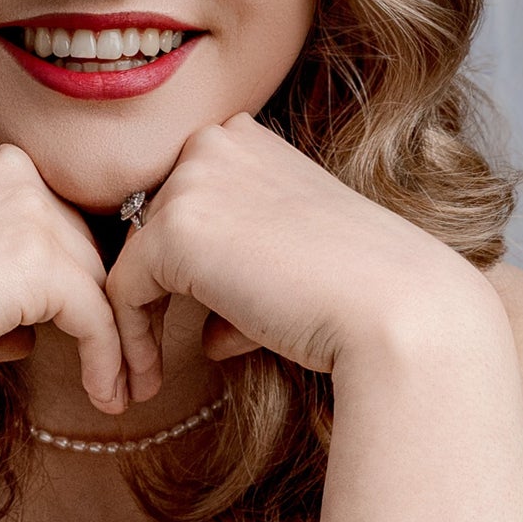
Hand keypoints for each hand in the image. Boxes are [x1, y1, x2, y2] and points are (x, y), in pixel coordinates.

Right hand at [0, 136, 129, 412]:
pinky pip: (96, 314)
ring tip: (118, 389)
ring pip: (98, 279)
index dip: (67, 276)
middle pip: (82, 244)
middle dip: (95, 307)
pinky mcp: (37, 259)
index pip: (54, 217)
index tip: (88, 325)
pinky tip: (107, 396)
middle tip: (119, 364)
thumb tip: (33, 331)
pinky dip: (108, 358)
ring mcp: (26, 207)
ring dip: (111, 339)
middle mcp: (13, 168)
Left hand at [104, 112, 491, 399]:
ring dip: (140, 323)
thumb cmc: (363, 291)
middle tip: (154, 359)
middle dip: (159, 292)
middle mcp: (216, 142)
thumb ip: (244, 281)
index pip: (189, 197)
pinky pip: (124, 291)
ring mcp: (192, 180)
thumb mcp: (295, 265)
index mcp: (249, 137)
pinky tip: (149, 384)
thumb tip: (209, 335)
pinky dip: (131, 341)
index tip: (193, 320)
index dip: (185, 262)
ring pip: (135, 258)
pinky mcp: (173, 229)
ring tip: (145, 382)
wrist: (398, 308)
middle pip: (155, 224)